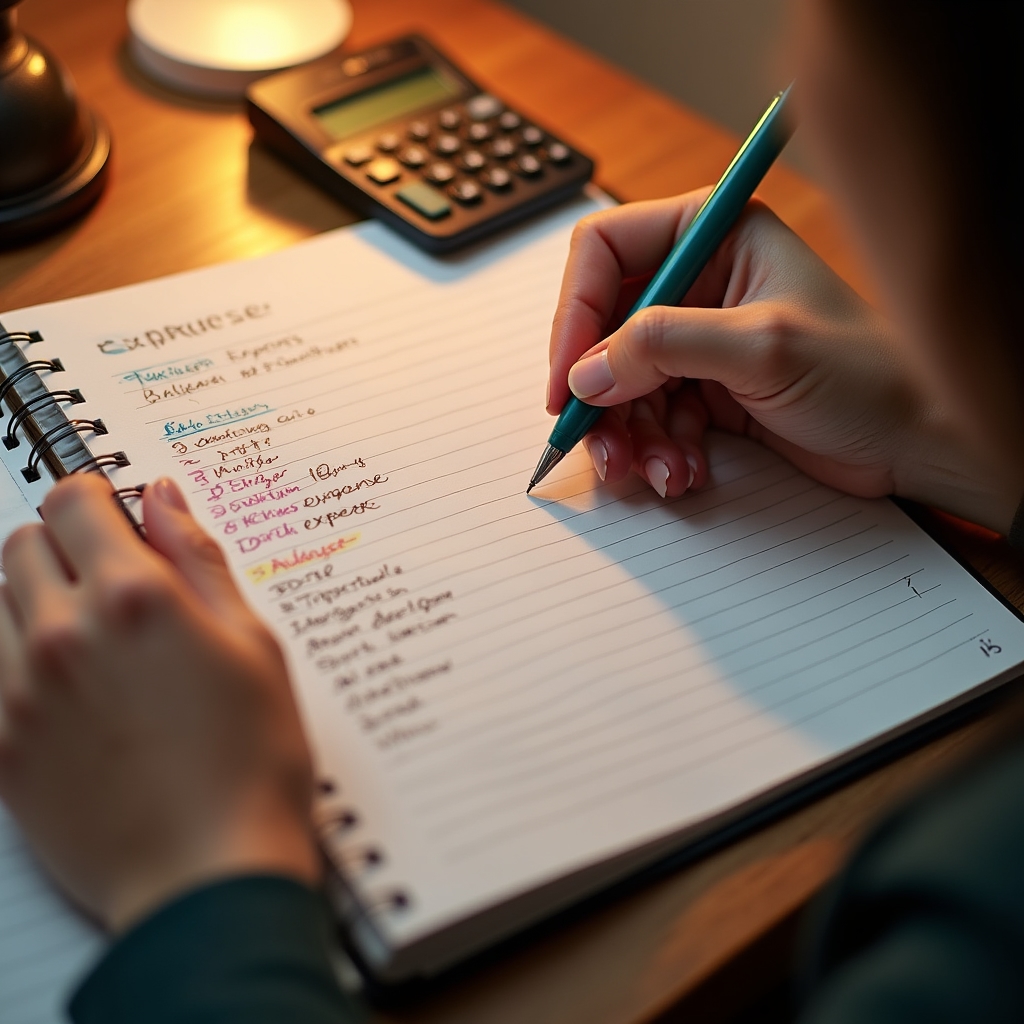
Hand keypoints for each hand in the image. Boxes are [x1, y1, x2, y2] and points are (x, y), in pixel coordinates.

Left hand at [0, 475, 318, 931]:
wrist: (205, 874)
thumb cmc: (251, 763)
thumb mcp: (253, 644)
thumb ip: (200, 560)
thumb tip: (165, 500)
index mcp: (136, 598)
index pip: (76, 501)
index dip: (96, 495)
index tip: (113, 511)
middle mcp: (64, 634)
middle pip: (23, 543)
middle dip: (63, 543)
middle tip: (109, 577)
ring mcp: (20, 692)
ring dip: (34, 597)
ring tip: (90, 637)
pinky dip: (15, 656)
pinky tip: (65, 686)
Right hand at [548, 191, 1021, 531]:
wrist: (914, 440)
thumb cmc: (868, 374)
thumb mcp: (762, 347)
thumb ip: (664, 346)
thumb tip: (586, 372)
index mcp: (715, 235)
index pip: (607, 252)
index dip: (576, 312)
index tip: (568, 377)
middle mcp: (700, 282)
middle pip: (605, 327)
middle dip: (599, 393)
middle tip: (599, 443)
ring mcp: (701, 340)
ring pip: (621, 383)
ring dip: (628, 434)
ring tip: (653, 471)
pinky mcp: (706, 389)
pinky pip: (651, 418)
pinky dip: (656, 451)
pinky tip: (681, 473)